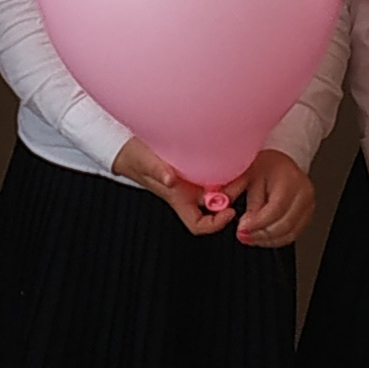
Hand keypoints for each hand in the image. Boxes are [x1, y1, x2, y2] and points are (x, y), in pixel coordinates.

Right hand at [113, 138, 239, 236]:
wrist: (126, 143)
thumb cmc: (134, 157)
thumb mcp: (145, 162)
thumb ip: (157, 171)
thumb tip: (170, 180)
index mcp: (178, 198)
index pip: (199, 224)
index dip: (216, 224)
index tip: (229, 212)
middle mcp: (188, 191)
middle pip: (216, 204)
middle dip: (231, 195)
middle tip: (242, 179)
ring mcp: (192, 179)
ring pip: (217, 187)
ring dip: (230, 180)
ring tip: (241, 166)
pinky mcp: (193, 164)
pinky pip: (213, 170)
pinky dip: (223, 165)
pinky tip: (228, 153)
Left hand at [234, 150, 312, 246]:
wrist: (281, 163)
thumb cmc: (265, 166)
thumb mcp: (246, 174)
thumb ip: (235, 192)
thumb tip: (222, 210)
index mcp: (289, 179)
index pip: (275, 208)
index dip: (257, 223)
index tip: (242, 229)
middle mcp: (302, 193)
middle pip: (284, 224)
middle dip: (260, 234)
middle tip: (243, 236)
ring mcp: (307, 205)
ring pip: (289, 233)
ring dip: (267, 240)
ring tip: (249, 237)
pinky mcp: (307, 215)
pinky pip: (292, 235)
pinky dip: (275, 240)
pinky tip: (261, 237)